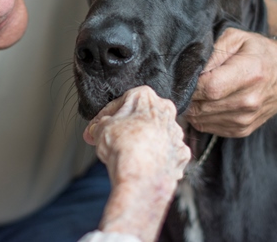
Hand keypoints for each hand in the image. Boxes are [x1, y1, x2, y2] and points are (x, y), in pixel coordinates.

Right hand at [84, 86, 190, 241]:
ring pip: (155, 135)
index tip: (96, 127)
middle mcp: (166, 113)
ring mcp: (176, 135)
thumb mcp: (100, 128)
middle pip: (141, 117)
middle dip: (125, 128)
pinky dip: (155, 159)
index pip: (120, 103)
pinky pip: (165, 154)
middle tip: (108, 140)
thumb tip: (97, 129)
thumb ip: (100, 124)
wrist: (140, 178)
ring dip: (141, 143)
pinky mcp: (181, 155)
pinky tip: (141, 165)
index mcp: (146, 98)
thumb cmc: (122, 148)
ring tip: (124, 155)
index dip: (104, 116)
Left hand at [186, 28, 276, 137]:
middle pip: (202, 105)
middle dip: (188, 94)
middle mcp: (250, 101)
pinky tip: (206, 102)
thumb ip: (212, 52)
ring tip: (197, 90)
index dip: (191, 83)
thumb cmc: (258, 51)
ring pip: (200, 118)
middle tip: (187, 83)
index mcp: (250, 74)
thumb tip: (191, 70)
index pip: (209, 86)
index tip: (186, 75)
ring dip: (192, 106)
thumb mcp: (236, 38)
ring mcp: (246, 119)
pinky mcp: (242, 130)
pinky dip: (200, 115)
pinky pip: (207, 126)